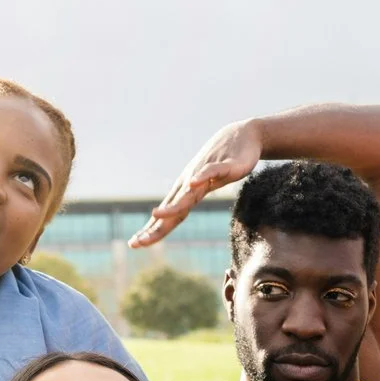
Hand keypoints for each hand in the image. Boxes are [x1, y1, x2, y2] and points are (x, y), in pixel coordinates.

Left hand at [130, 118, 261, 247]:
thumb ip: (192, 197)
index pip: (169, 216)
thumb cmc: (224, 162)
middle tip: (136, 242)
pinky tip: (193, 183)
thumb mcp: (206, 185)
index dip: (153, 231)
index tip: (135, 244)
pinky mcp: (224, 164)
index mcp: (187, 192)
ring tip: (157, 214)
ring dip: (173, 205)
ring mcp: (205, 173)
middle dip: (155, 227)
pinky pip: (211, 171)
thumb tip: (175, 213)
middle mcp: (191, 183)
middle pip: (173, 209)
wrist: (244, 135)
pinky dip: (201, 177)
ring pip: (188, 193)